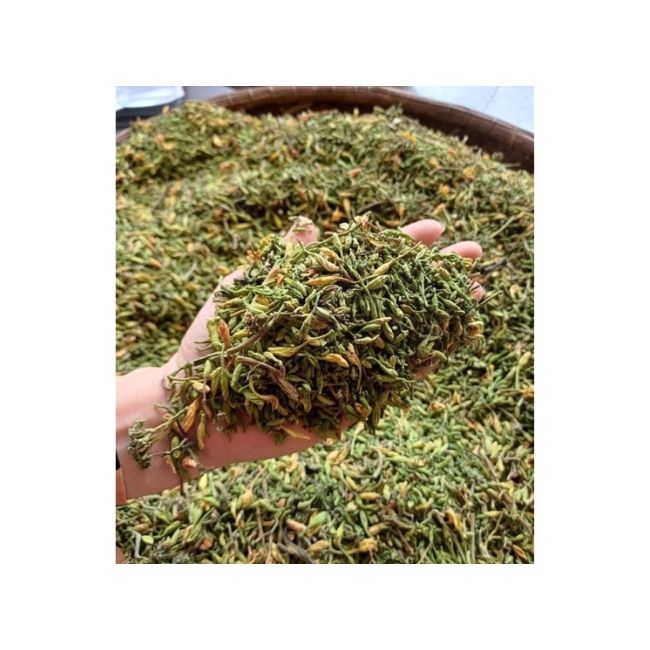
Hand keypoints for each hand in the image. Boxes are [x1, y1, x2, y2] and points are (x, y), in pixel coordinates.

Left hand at [163, 218, 482, 466]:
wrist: (192, 409)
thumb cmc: (209, 345)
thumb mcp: (241, 291)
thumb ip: (279, 260)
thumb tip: (311, 225)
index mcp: (314, 299)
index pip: (364, 267)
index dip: (400, 247)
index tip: (435, 228)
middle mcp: (336, 331)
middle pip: (392, 299)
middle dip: (433, 277)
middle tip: (473, 256)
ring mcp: (345, 368)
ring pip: (399, 339)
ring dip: (438, 318)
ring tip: (474, 296)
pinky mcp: (345, 406)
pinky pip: (387, 384)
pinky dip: (418, 365)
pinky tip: (448, 344)